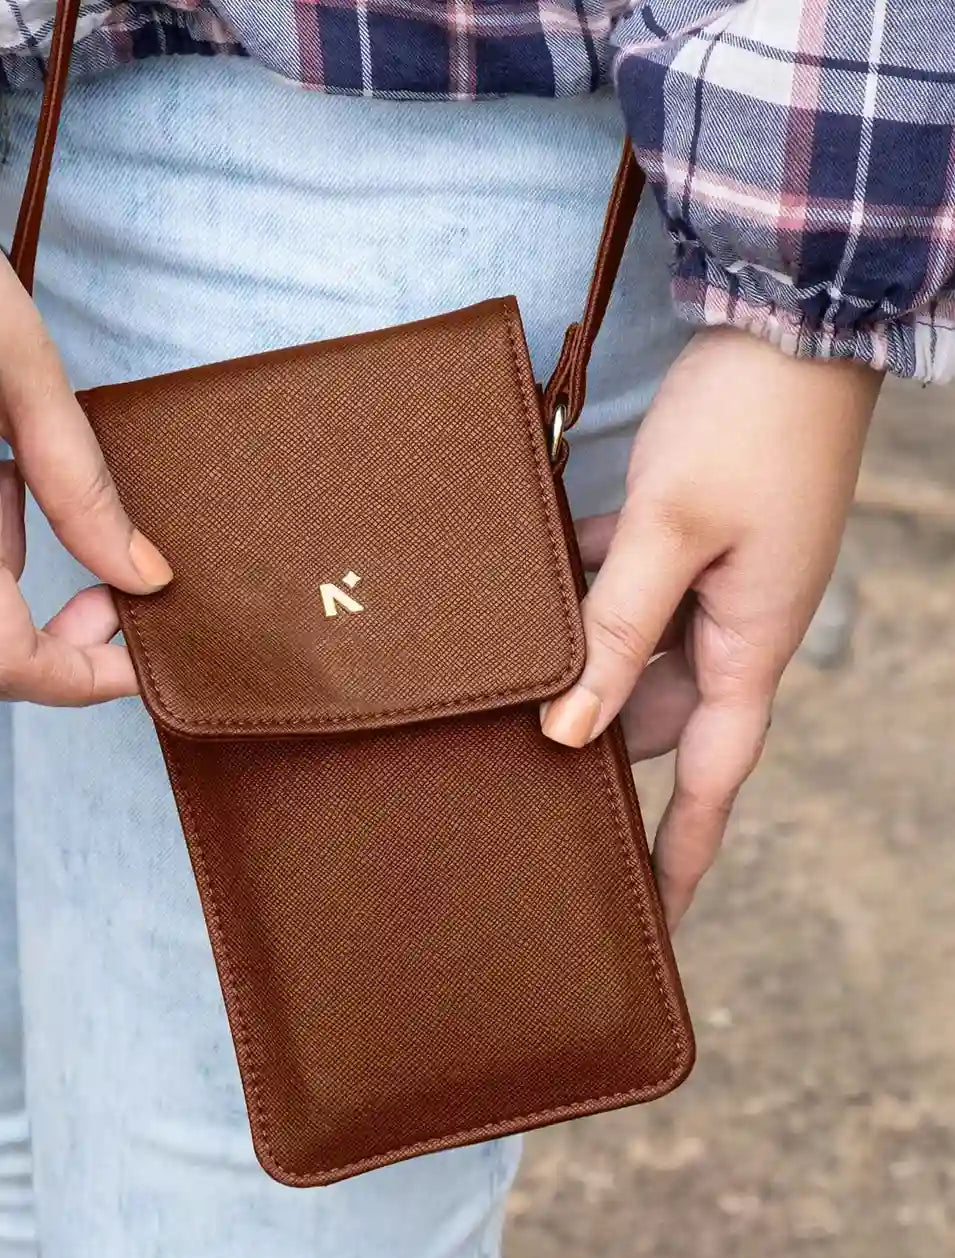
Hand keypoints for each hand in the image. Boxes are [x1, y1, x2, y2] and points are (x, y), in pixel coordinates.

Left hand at [541, 328, 880, 924]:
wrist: (788, 315)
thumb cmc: (747, 425)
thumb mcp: (670, 534)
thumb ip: (616, 630)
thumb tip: (570, 729)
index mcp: (748, 643)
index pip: (710, 775)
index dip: (681, 850)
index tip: (653, 918)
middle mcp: (728, 623)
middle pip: (651, 714)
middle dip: (595, 746)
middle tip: (517, 788)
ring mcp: (704, 577)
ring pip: (626, 650)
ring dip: (575, 663)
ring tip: (494, 699)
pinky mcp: (678, 533)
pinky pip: (616, 587)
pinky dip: (574, 595)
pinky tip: (513, 599)